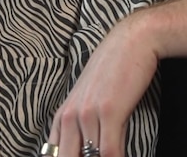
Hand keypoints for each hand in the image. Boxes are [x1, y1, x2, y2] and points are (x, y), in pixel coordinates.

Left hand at [45, 14, 158, 156]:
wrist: (132, 41)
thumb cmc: (114, 69)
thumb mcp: (89, 96)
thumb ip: (81, 122)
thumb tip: (85, 147)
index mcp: (62, 116)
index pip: (54, 156)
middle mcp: (70, 117)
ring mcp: (87, 115)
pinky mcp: (108, 112)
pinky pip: (110, 153)